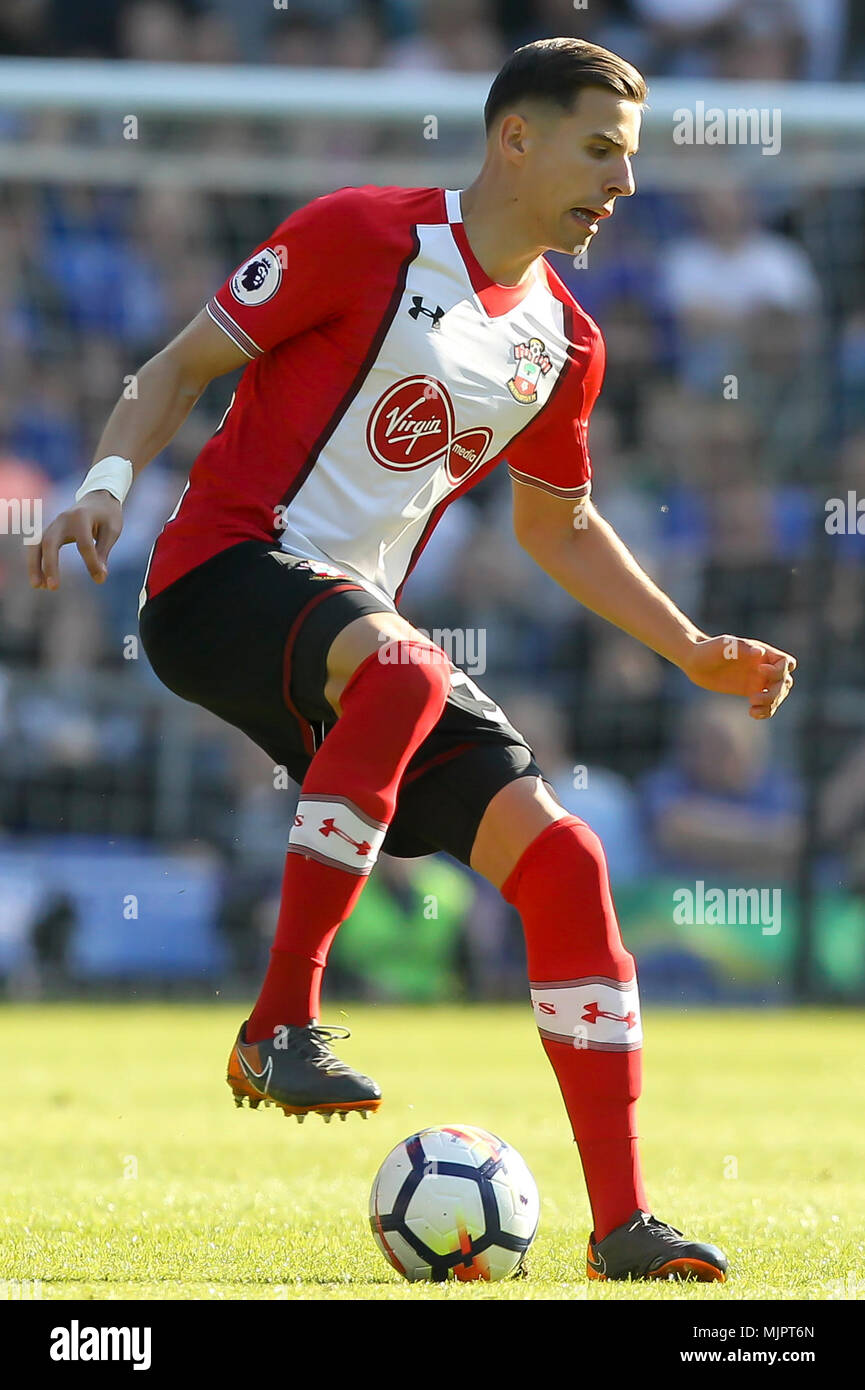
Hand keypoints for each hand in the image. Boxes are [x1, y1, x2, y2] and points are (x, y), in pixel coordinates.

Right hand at [26, 490, 122, 589]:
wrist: (97, 498)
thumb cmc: (107, 515)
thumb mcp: (112, 530)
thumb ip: (104, 551)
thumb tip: (100, 577)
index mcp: (82, 517)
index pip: (84, 544)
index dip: (91, 563)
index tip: (100, 579)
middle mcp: (63, 519)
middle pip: (50, 542)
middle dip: (49, 565)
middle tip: (53, 587)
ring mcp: (53, 524)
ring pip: (37, 545)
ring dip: (35, 565)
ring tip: (38, 586)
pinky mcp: (49, 531)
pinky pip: (38, 547)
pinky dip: (36, 562)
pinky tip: (40, 581)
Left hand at [681, 634, 796, 719]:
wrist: (695, 661)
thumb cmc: (708, 649)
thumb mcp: (723, 646)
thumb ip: (741, 648)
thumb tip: (759, 653)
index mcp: (761, 653)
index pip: (785, 663)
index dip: (779, 670)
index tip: (760, 671)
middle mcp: (763, 666)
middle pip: (785, 682)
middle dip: (775, 693)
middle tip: (753, 699)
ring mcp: (758, 679)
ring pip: (778, 694)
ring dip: (771, 704)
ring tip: (752, 708)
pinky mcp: (750, 691)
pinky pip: (766, 704)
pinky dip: (765, 711)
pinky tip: (752, 713)